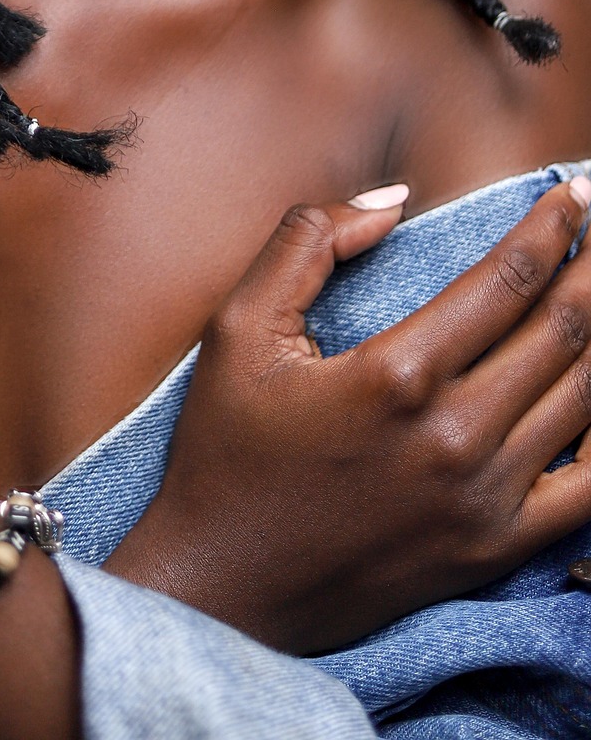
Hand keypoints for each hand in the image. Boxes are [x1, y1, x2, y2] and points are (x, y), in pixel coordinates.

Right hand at [108, 178, 590, 652]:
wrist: (226, 587)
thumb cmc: (227, 451)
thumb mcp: (238, 327)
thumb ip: (309, 242)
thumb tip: (395, 202)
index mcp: (397, 373)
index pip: (509, 279)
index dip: (555, 228)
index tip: (575, 193)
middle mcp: (455, 436)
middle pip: (566, 332)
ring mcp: (484, 500)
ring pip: (587, 400)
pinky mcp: (495, 550)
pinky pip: (590, 488)